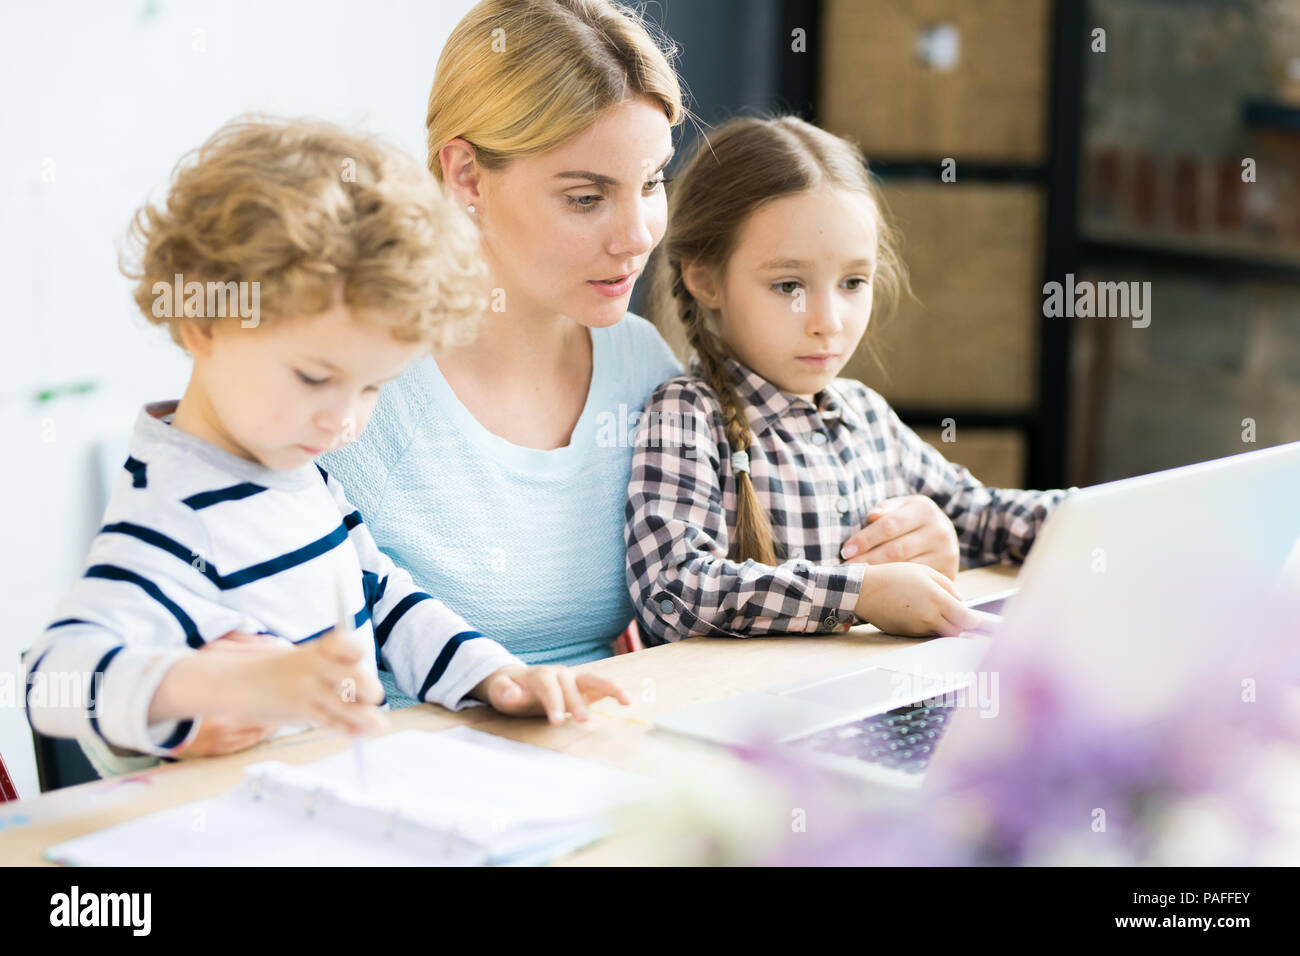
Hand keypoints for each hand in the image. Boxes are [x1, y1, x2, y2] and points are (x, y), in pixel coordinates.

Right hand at [151, 625, 387, 737]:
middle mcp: (314, 666)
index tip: (360, 657)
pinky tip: (359, 734)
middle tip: (372, 698)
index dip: (356, 651)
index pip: (344, 643)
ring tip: (379, 725)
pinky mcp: (298, 711)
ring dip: (367, 718)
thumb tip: (360, 693)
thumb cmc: (271, 672)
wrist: (229, 681)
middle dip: (369, 689)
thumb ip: (327, 671)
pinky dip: (348, 730)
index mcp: (315, 650)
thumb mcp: (297, 660)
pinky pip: (330, 722)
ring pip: (348, 705)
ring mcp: (306, 689)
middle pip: (355, 676)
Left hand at [473, 665, 630, 725]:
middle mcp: (559, 674)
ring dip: (609, 687)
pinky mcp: (583, 687)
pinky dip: (614, 691)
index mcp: (539, 675)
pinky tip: (626, 701)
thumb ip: (504, 692)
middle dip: (578, 701)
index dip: (553, 702)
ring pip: (593, 679)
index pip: (548, 686)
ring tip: (625, 700)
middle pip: (571, 684)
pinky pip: (601, 687)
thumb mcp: (500, 693)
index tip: (557, 721)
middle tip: (584, 721)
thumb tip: (513, 693)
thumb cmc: (510, 691)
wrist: (519, 683)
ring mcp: (573, 679)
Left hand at [840, 495, 959, 579]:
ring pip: (906, 569)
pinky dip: (896, 585)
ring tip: (858, 579)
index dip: (865, 539)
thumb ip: (884, 510)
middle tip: (846, 569)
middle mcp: (939, 531)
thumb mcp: (899, 507)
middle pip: (896, 550)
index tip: (845, 550)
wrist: (943, 532)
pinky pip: (917, 582)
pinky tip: (879, 587)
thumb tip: (871, 516)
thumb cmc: (910, 518)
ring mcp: (946, 554)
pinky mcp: (948, 572)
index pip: (889, 526)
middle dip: (867, 560)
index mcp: (924, 510)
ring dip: (879, 576)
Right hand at [854, 563, 985, 636]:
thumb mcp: (923, 571)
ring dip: (946, 626)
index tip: (979, 619)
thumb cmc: (894, 576)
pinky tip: (921, 614)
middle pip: (957, 631)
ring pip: (942, 634)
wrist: (864, 590)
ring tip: (938, 612)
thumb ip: (947, 585)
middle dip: (963, 625)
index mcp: (936, 599)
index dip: (976, 621)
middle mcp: (929, 617)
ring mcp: (917, 628)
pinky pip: (926, 634)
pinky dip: (930, 627)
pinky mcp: (907, 634)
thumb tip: (961, 600)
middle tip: (963, 617)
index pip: (966, 618)